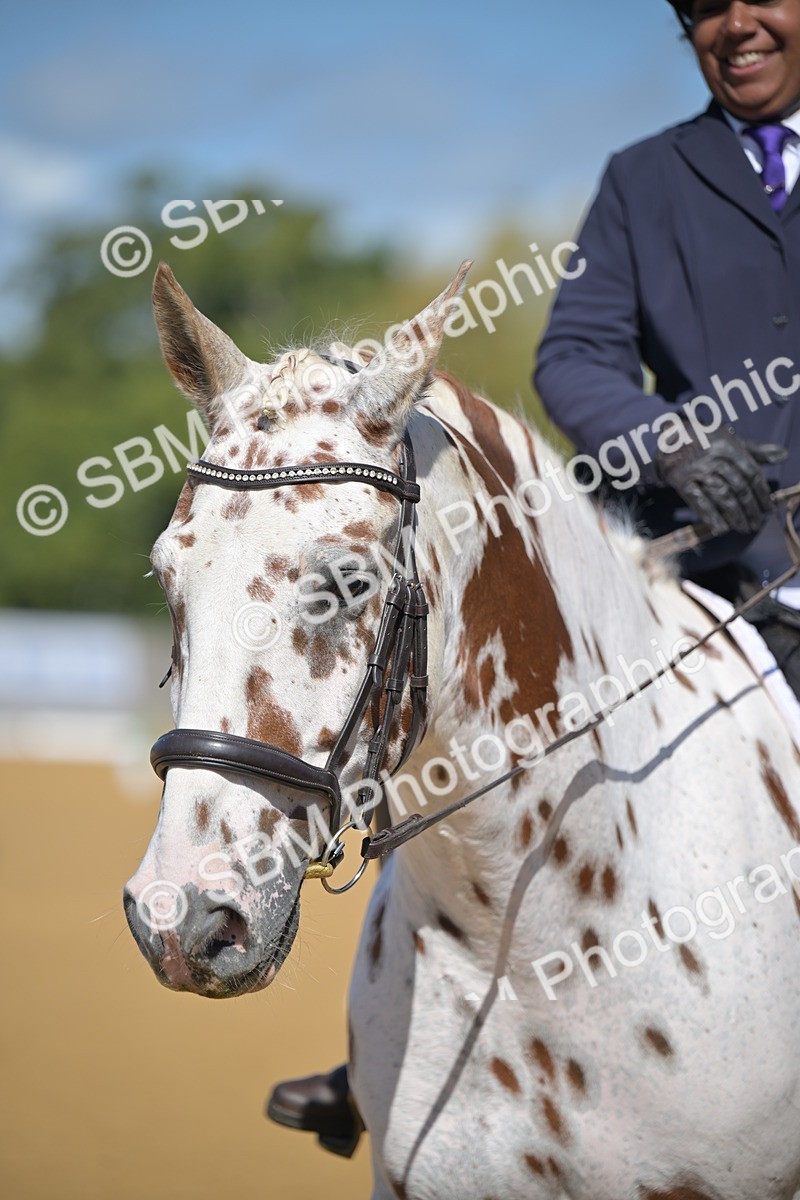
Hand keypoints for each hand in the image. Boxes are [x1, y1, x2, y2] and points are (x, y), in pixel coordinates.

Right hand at [655, 427, 784, 535]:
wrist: (670, 440)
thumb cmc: (706, 441)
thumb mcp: (730, 440)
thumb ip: (757, 451)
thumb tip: (783, 456)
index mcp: (728, 447)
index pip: (751, 473)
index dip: (762, 492)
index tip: (768, 508)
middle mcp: (713, 459)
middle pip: (738, 487)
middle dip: (750, 508)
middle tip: (757, 523)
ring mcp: (697, 471)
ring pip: (721, 496)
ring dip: (735, 515)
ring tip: (744, 528)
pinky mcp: (683, 482)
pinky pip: (699, 502)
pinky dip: (710, 516)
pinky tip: (720, 528)